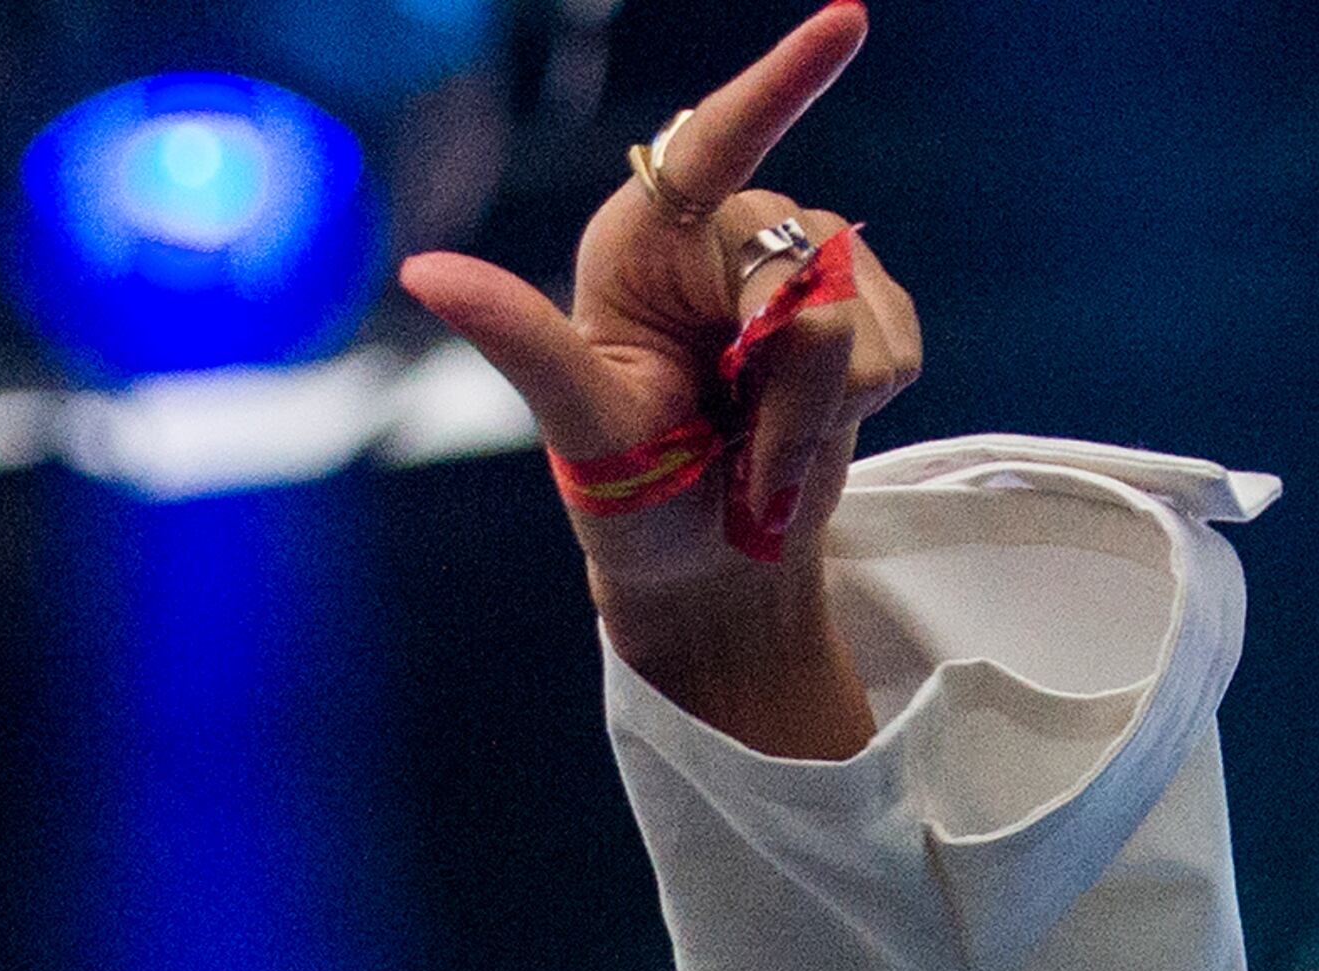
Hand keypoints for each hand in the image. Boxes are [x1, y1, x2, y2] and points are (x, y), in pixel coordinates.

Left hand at [401, 5, 918, 737]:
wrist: (702, 568)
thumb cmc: (629, 495)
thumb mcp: (576, 422)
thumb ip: (520, 339)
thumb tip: (422, 270)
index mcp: (648, 236)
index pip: (718, 138)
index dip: (783, 79)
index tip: (848, 23)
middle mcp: (725, 232)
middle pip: (805, 272)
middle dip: (785, 389)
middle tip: (740, 462)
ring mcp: (799, 267)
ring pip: (856, 320)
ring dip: (816, 414)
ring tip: (760, 454)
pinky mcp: (863, 312)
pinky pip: (896, 347)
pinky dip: (855, 414)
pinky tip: (803, 434)